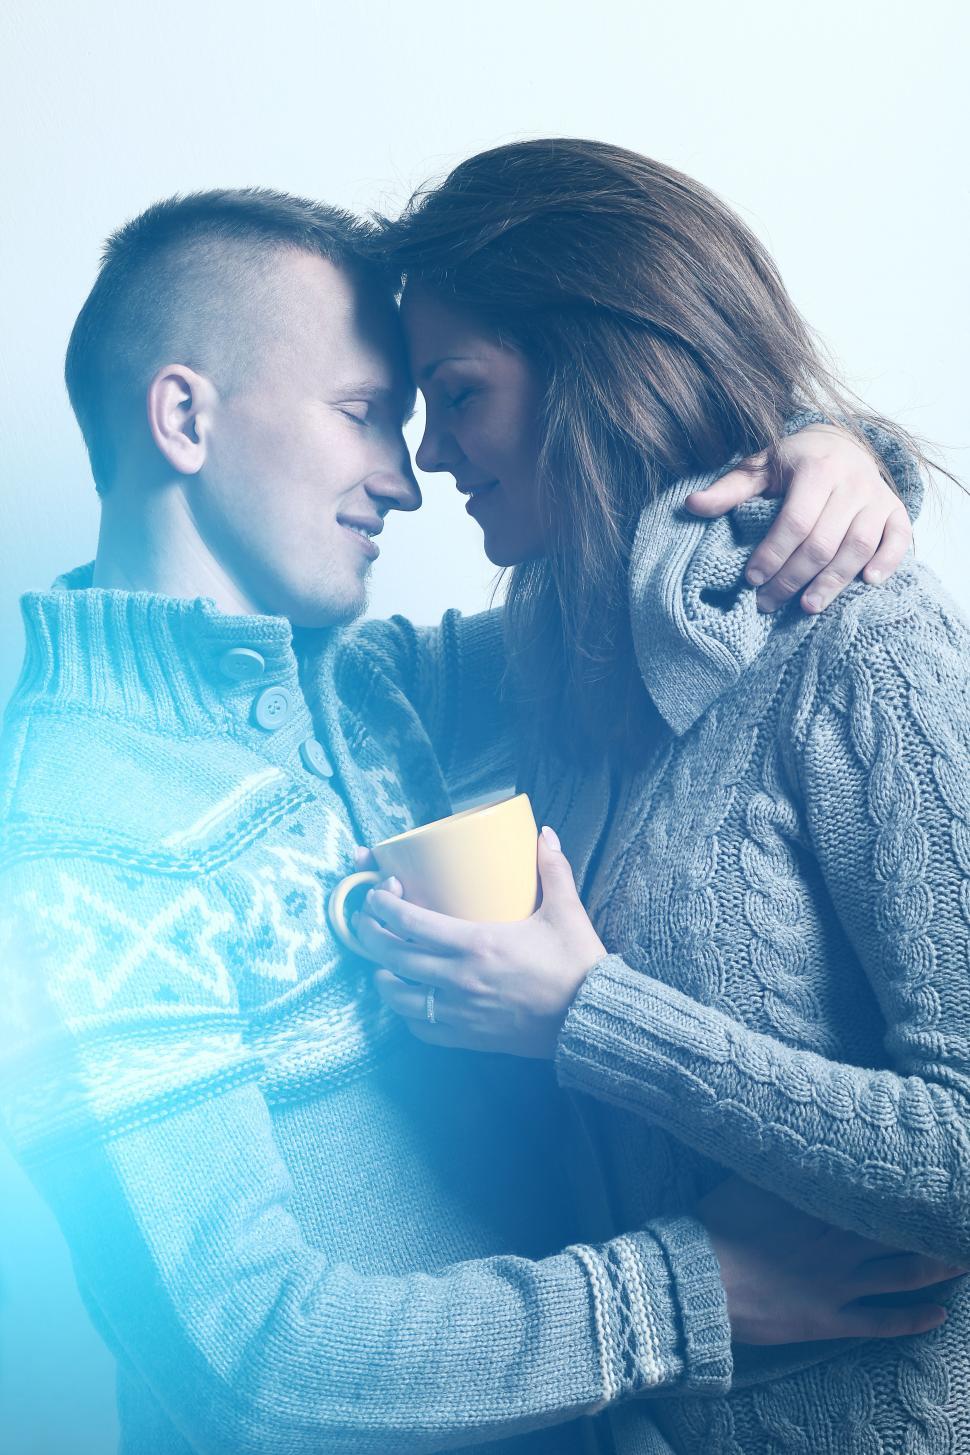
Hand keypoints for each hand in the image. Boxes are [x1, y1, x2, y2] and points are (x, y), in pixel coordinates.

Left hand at [357, 827, 605, 1058]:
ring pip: (398, 996)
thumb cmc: (577, 964)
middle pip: (392, 957)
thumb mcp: (566, 911)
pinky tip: (409, 998)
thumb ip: (552, 869)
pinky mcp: (467, 1037)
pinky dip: (406, 1012)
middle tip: (370, 920)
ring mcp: (460, 1011)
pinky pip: (420, 1027)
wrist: (591, 1019)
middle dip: (370, 935)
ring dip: (383, 975)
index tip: (377, 894)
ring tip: (383, 960)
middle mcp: (459, 978)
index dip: (382, 906)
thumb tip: (544, 833)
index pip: (409, 923)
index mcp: (477, 943)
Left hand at [685, 423, 911, 614]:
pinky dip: (888, 562)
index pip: (795, 522)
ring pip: (858, 547)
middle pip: (823, 542)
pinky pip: (899, 539)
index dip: (773, 554)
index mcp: (816, 469)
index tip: (751, 580)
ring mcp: (877, 497)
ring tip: (807, 606)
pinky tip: (867, 583)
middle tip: (768, 603)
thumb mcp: (760, 467)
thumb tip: (692, 505)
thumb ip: (730, 489)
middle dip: (793, 577)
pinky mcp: (895, 510)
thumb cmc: (794, 462)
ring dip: (834, 581)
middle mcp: (851, 481)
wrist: (841, 442)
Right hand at [696, 1174, 963, 1344]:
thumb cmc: (718, 1222)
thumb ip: (782, 1161)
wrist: (700, 1277)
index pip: (881, 1192)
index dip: (912, 1185)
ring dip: (940, 1269)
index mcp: (823, 1207)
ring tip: (967, 1260)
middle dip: (938, 1227)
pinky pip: (881, 1322)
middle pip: (904, 1234)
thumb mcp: (748, 1177)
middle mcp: (840, 1244)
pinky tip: (940, 1315)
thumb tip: (798, 1128)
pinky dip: (913, 1319)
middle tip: (961, 1217)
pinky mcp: (829, 1319)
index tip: (938, 1172)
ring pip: (904, 1276)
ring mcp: (839, 1284)